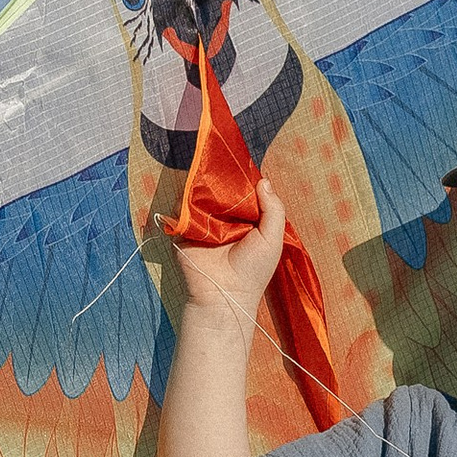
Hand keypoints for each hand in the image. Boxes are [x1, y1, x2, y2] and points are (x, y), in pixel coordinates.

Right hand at [164, 174, 285, 329]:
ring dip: (203, 186)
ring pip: (200, 196)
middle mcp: (224, 220)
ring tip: (206, 172)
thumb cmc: (253, 269)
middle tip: (221, 162)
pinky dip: (186, 199)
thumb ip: (274, 210)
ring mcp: (203, 224)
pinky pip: (182, 209)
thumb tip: (264, 180)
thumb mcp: (272, 238)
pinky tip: (193, 190)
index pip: (243, 193)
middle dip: (221, 178)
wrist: (224, 294)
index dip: (243, 179)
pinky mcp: (184, 229)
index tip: (240, 162)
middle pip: (220, 191)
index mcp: (246, 221)